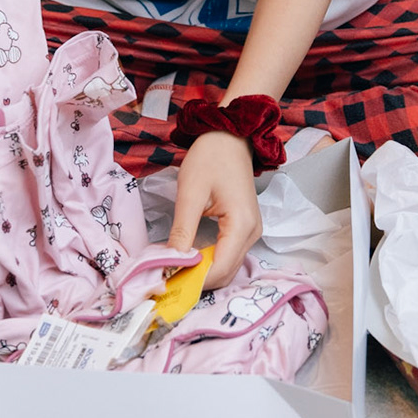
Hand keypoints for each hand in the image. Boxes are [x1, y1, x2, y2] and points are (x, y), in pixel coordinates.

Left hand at [168, 130, 260, 289]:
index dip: (193, 279)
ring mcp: (251, 232)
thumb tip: (170, 263)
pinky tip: (188, 257)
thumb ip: (182, 231)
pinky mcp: (245, 229)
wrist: (229, 137)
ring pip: (227, 267)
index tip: (165, 280)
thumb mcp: (190, 193)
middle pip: (226, 273)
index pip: (220, 268)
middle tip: (165, 276)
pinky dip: (208, 261)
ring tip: (173, 268)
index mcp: (242, 225)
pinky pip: (228, 255)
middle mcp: (252, 234)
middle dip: (196, 279)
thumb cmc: (210, 158)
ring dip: (202, 272)